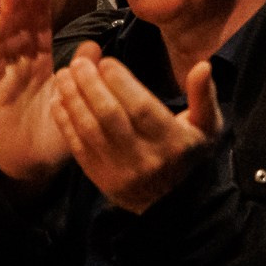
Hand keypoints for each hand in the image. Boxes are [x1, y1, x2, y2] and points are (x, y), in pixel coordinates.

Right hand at [0, 0, 72, 187]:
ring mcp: (6, 74)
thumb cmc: (55, 137)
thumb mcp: (76, 104)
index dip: (42, 7)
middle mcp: (22, 64)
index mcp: (43, 65)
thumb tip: (96, 46)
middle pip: (23, 27)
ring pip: (7, 37)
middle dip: (25, 2)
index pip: (42, 30)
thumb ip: (83, 77)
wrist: (32, 167)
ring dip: (8, 12)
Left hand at [52, 45, 222, 213]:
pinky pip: (77, 146)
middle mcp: (145, 158)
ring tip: (63, 75)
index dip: (120, 82)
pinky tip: (58, 99)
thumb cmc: (188, 153)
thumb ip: (203, 95)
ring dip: (72, 99)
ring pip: (89, 129)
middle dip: (90, 85)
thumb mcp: (207, 126)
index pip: (141, 108)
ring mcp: (120, 170)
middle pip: (110, 116)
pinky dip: (65, 120)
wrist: (173, 205)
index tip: (106, 61)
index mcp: (172, 142)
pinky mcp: (100, 177)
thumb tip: (203, 65)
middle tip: (78, 64)